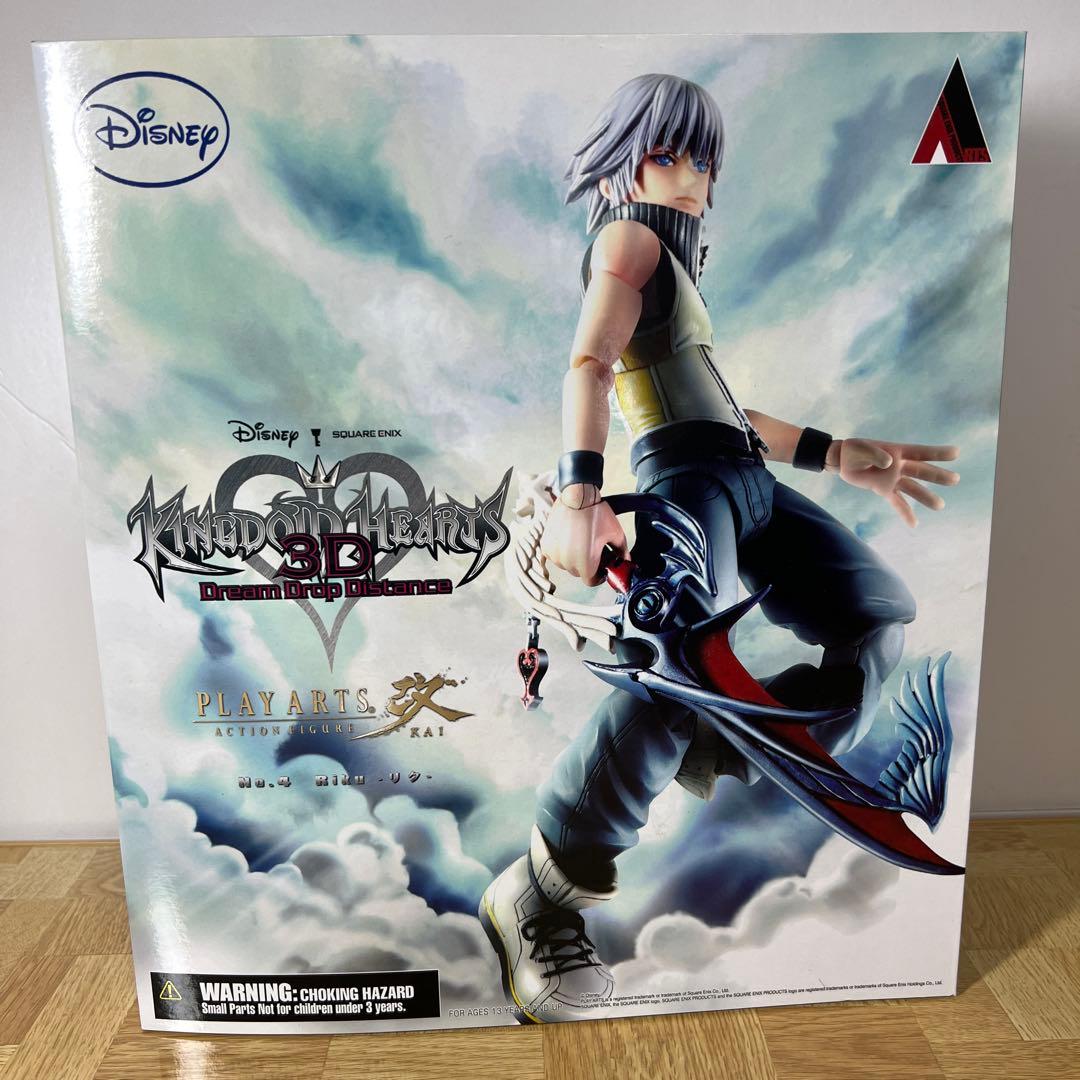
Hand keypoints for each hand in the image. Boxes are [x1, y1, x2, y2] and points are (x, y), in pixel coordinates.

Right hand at [541, 491, 627, 585]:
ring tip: (582, 542)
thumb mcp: (616, 534)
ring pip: (566, 564)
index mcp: (585, 563)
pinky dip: (562, 551)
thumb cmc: (596, 514)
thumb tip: (625, 562)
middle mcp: (567, 562)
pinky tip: (570, 539)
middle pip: (579, 573)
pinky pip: (555, 555)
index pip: (591, 582)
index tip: (602, 567)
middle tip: (594, 551)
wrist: (577, 496)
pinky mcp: (546, 544)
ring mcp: (554, 554)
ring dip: (574, 558)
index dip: (598, 576)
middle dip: (587, 565)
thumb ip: (622, 552)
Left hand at [831, 439, 958, 526]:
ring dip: (926, 497)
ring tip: (940, 506)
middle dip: (938, 475)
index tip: (956, 453)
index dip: (938, 452)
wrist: (843, 461)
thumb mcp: (861, 448)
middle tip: (955, 479)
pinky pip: (897, 502)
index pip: (920, 452)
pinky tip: (914, 524)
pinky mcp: (884, 490)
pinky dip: (905, 513)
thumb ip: (875, 454)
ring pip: (912, 488)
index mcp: (897, 451)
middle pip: (921, 471)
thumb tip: (889, 463)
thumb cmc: (854, 451)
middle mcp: (899, 466)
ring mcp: (893, 479)